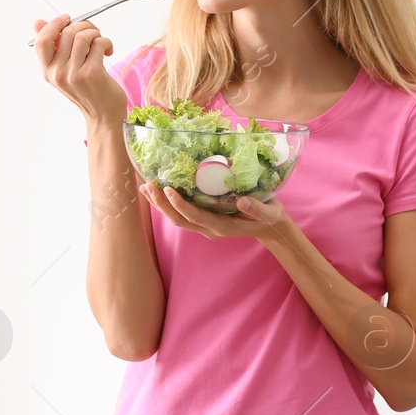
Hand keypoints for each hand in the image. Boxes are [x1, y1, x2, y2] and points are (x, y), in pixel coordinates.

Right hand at [34, 15, 125, 126]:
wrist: (103, 115)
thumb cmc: (86, 90)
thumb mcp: (64, 70)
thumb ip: (53, 47)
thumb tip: (38, 22)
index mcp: (47, 71)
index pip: (41, 41)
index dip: (54, 24)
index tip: (66, 18)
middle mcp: (58, 73)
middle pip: (66, 33)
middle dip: (83, 26)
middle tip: (92, 32)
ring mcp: (74, 74)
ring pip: (83, 36)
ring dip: (95, 33)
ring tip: (100, 42)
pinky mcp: (92, 74)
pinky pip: (99, 43)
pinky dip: (106, 42)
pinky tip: (108, 51)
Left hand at [140, 182, 292, 244]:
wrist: (269, 226)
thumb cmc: (269, 216)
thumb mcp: (269, 212)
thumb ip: (257, 208)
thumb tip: (242, 200)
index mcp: (222, 226)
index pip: (195, 217)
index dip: (180, 205)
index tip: (169, 190)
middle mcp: (208, 228)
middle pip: (179, 219)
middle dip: (162, 204)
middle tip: (148, 186)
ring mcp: (204, 225)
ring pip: (177, 218)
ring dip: (160, 204)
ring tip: (146, 187)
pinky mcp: (203, 219)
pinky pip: (182, 213)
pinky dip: (168, 202)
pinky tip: (159, 189)